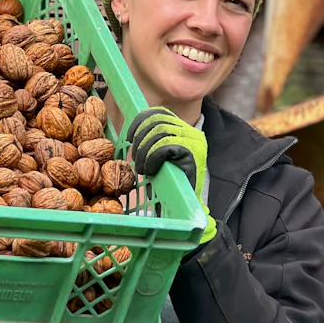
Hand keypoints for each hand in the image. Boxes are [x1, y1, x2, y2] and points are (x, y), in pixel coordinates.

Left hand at [127, 107, 215, 244]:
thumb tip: (130, 133)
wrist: (188, 209)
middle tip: (136, 160)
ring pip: (158, 132)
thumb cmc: (171, 187)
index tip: (129, 137)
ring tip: (143, 168)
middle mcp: (192, 132)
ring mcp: (194, 141)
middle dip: (140, 139)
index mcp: (183, 130)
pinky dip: (151, 157)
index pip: (159, 113)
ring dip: (144, 151)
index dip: (140, 122)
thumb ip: (150, 144)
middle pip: (156, 120)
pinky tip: (150, 170)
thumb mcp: (159, 160)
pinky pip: (164, 146)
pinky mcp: (192, 153)